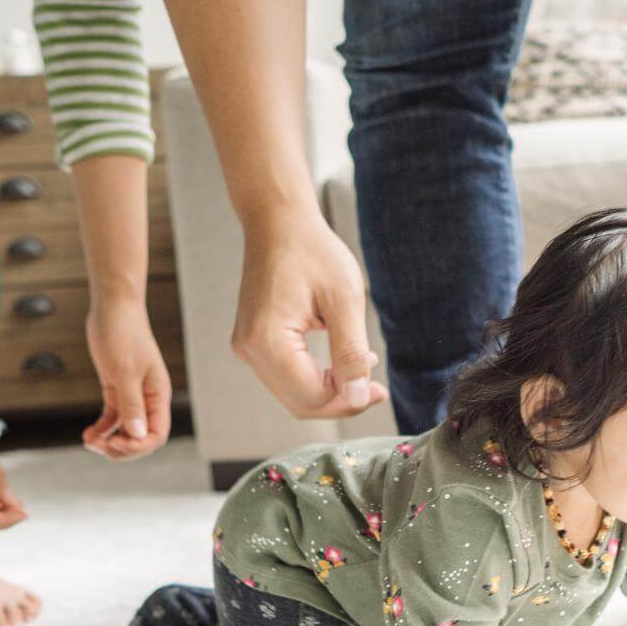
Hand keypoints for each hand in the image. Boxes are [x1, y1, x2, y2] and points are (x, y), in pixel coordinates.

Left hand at [83, 297, 172, 459]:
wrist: (113, 309)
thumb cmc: (123, 334)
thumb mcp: (125, 370)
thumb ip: (132, 403)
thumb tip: (136, 434)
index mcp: (158, 395)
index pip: (156, 434)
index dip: (137, 445)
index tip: (114, 442)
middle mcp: (148, 399)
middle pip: (141, 437)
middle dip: (122, 448)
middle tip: (98, 445)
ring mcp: (132, 395)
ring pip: (126, 431)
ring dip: (108, 441)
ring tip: (88, 442)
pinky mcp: (116, 389)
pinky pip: (112, 418)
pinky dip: (102, 429)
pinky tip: (88, 434)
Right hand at [231, 214, 388, 418]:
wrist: (279, 222)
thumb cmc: (312, 252)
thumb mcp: (344, 301)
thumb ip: (350, 353)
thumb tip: (359, 397)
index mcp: (268, 340)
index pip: (312, 396)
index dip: (349, 400)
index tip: (379, 388)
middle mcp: (250, 350)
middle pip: (300, 403)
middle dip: (340, 401)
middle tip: (375, 388)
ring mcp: (247, 347)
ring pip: (292, 394)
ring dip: (329, 390)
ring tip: (362, 368)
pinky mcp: (252, 342)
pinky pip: (285, 376)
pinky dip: (314, 377)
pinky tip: (340, 362)